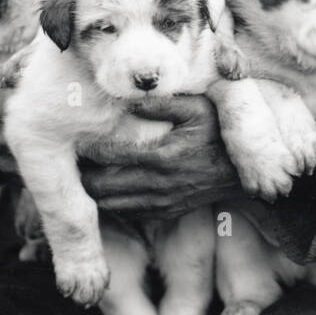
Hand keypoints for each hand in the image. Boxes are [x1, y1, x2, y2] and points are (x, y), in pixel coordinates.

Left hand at [80, 95, 248, 219]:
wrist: (245, 170)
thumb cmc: (220, 133)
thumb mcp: (197, 108)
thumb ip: (162, 104)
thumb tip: (129, 100)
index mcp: (161, 156)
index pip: (109, 155)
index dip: (87, 149)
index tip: (76, 139)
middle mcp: (158, 184)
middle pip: (102, 188)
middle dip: (81, 177)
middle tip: (70, 162)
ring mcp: (162, 202)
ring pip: (112, 206)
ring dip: (94, 194)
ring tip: (82, 177)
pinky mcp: (167, 211)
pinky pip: (130, 214)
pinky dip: (114, 204)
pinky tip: (108, 190)